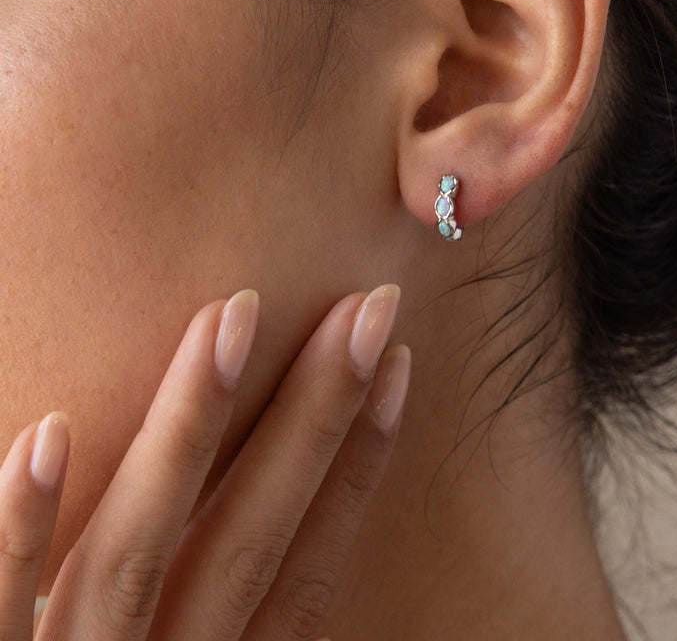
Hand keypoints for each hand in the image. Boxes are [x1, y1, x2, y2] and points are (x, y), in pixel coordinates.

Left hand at [0, 283, 408, 639]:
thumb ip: (248, 635)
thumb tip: (306, 570)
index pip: (313, 563)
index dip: (361, 463)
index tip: (399, 368)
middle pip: (251, 535)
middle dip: (314, 417)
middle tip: (365, 309)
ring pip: (138, 549)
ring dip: (188, 431)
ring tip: (231, 319)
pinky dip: (17, 530)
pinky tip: (51, 432)